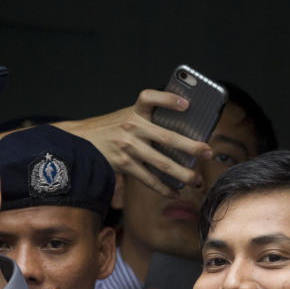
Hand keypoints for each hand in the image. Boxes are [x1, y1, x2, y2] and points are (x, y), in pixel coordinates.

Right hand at [53, 90, 212, 197]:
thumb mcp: (127, 116)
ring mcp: (127, 147)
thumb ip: (149, 120)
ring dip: (182, 173)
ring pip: (160, 162)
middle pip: (167, 137)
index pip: (150, 97)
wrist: (80, 143)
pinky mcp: (123, 164)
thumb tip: (183, 135)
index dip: (168, 99)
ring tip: (197, 180)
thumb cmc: (112, 129)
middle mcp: (131, 127)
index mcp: (134, 110)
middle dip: (191, 146)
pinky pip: (148, 178)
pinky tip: (175, 191)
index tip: (187, 104)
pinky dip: (163, 187)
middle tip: (208, 152)